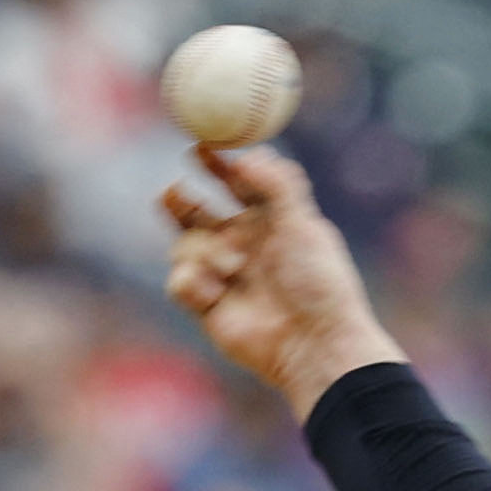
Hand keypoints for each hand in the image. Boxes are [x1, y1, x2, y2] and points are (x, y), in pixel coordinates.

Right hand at [159, 146, 407, 419]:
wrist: (314, 344)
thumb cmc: (317, 284)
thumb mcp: (304, 224)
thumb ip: (276, 183)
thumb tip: (244, 154)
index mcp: (270, 222)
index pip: (235, 184)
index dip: (216, 163)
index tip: (199, 146)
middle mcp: (243, 245)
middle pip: (197, 212)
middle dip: (181, 201)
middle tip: (173, 192)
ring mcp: (223, 276)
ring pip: (184, 245)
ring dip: (201, 250)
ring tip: (231, 267)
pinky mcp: (207, 305)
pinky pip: (179, 282)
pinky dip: (192, 282)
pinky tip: (216, 292)